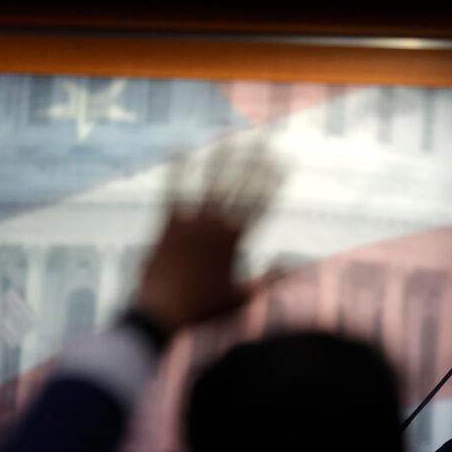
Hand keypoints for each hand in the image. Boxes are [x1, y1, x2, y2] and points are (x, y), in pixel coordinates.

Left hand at [134, 136, 282, 334]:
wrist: (159, 315)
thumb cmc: (202, 311)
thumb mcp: (243, 298)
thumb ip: (269, 279)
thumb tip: (291, 261)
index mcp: (234, 243)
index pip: (259, 205)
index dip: (273, 182)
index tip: (284, 164)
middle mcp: (213, 227)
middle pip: (238, 187)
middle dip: (254, 162)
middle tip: (264, 142)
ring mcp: (188, 224)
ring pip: (208, 183)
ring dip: (220, 158)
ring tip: (229, 136)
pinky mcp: (165, 224)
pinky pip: (173, 191)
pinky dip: (178, 171)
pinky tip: (182, 151)